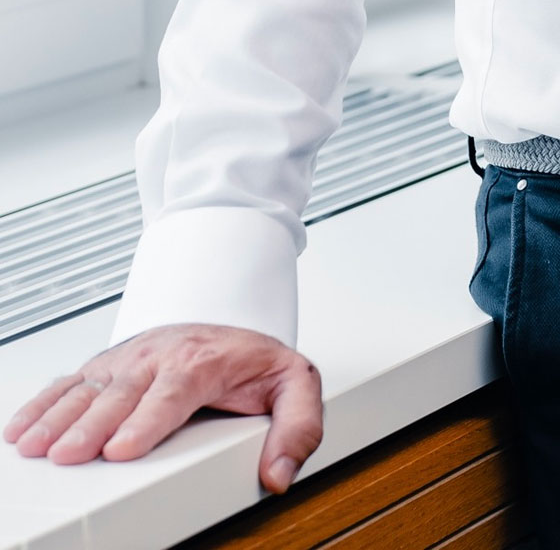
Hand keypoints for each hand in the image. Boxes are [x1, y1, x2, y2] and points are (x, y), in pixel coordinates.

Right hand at [3, 324, 322, 492]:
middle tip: (69, 455)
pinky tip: (23, 428)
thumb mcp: (294, 384)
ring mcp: (129, 361)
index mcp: (202, 363)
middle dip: (92, 426)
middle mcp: (160, 357)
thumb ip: (297, 426)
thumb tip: (280, 472)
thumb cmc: (254, 360)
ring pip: (90, 388)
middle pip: (122, 394)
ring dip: (60, 417)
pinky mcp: (108, 367)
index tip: (122, 448)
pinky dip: (44, 403)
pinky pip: (71, 382)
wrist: (229, 322)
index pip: (172, 394)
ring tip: (36, 445)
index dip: (146, 421)